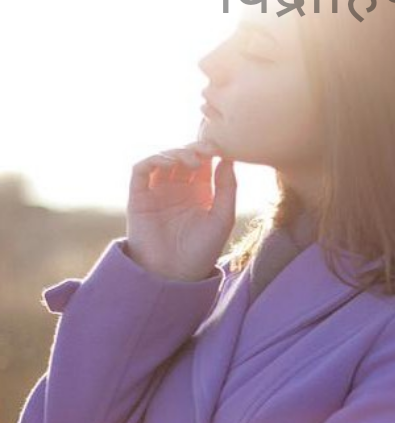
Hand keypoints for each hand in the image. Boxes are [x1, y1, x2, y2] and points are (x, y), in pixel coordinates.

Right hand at [126, 140, 236, 281]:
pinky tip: (168, 163)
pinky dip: (153, 160)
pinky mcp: (138, 196)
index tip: (220, 147)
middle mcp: (178, 188)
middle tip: (206, 151)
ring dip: (176, 152)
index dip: (210, 150)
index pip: (204, 161)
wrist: (174, 275)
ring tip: (191, 160)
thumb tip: (228, 158)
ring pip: (163, 158)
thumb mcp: (222, 219)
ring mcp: (157, 191)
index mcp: (200, 192)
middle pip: (183, 156)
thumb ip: (228, 189)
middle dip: (194, 149)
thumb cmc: (201, 251)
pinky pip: (140, 169)